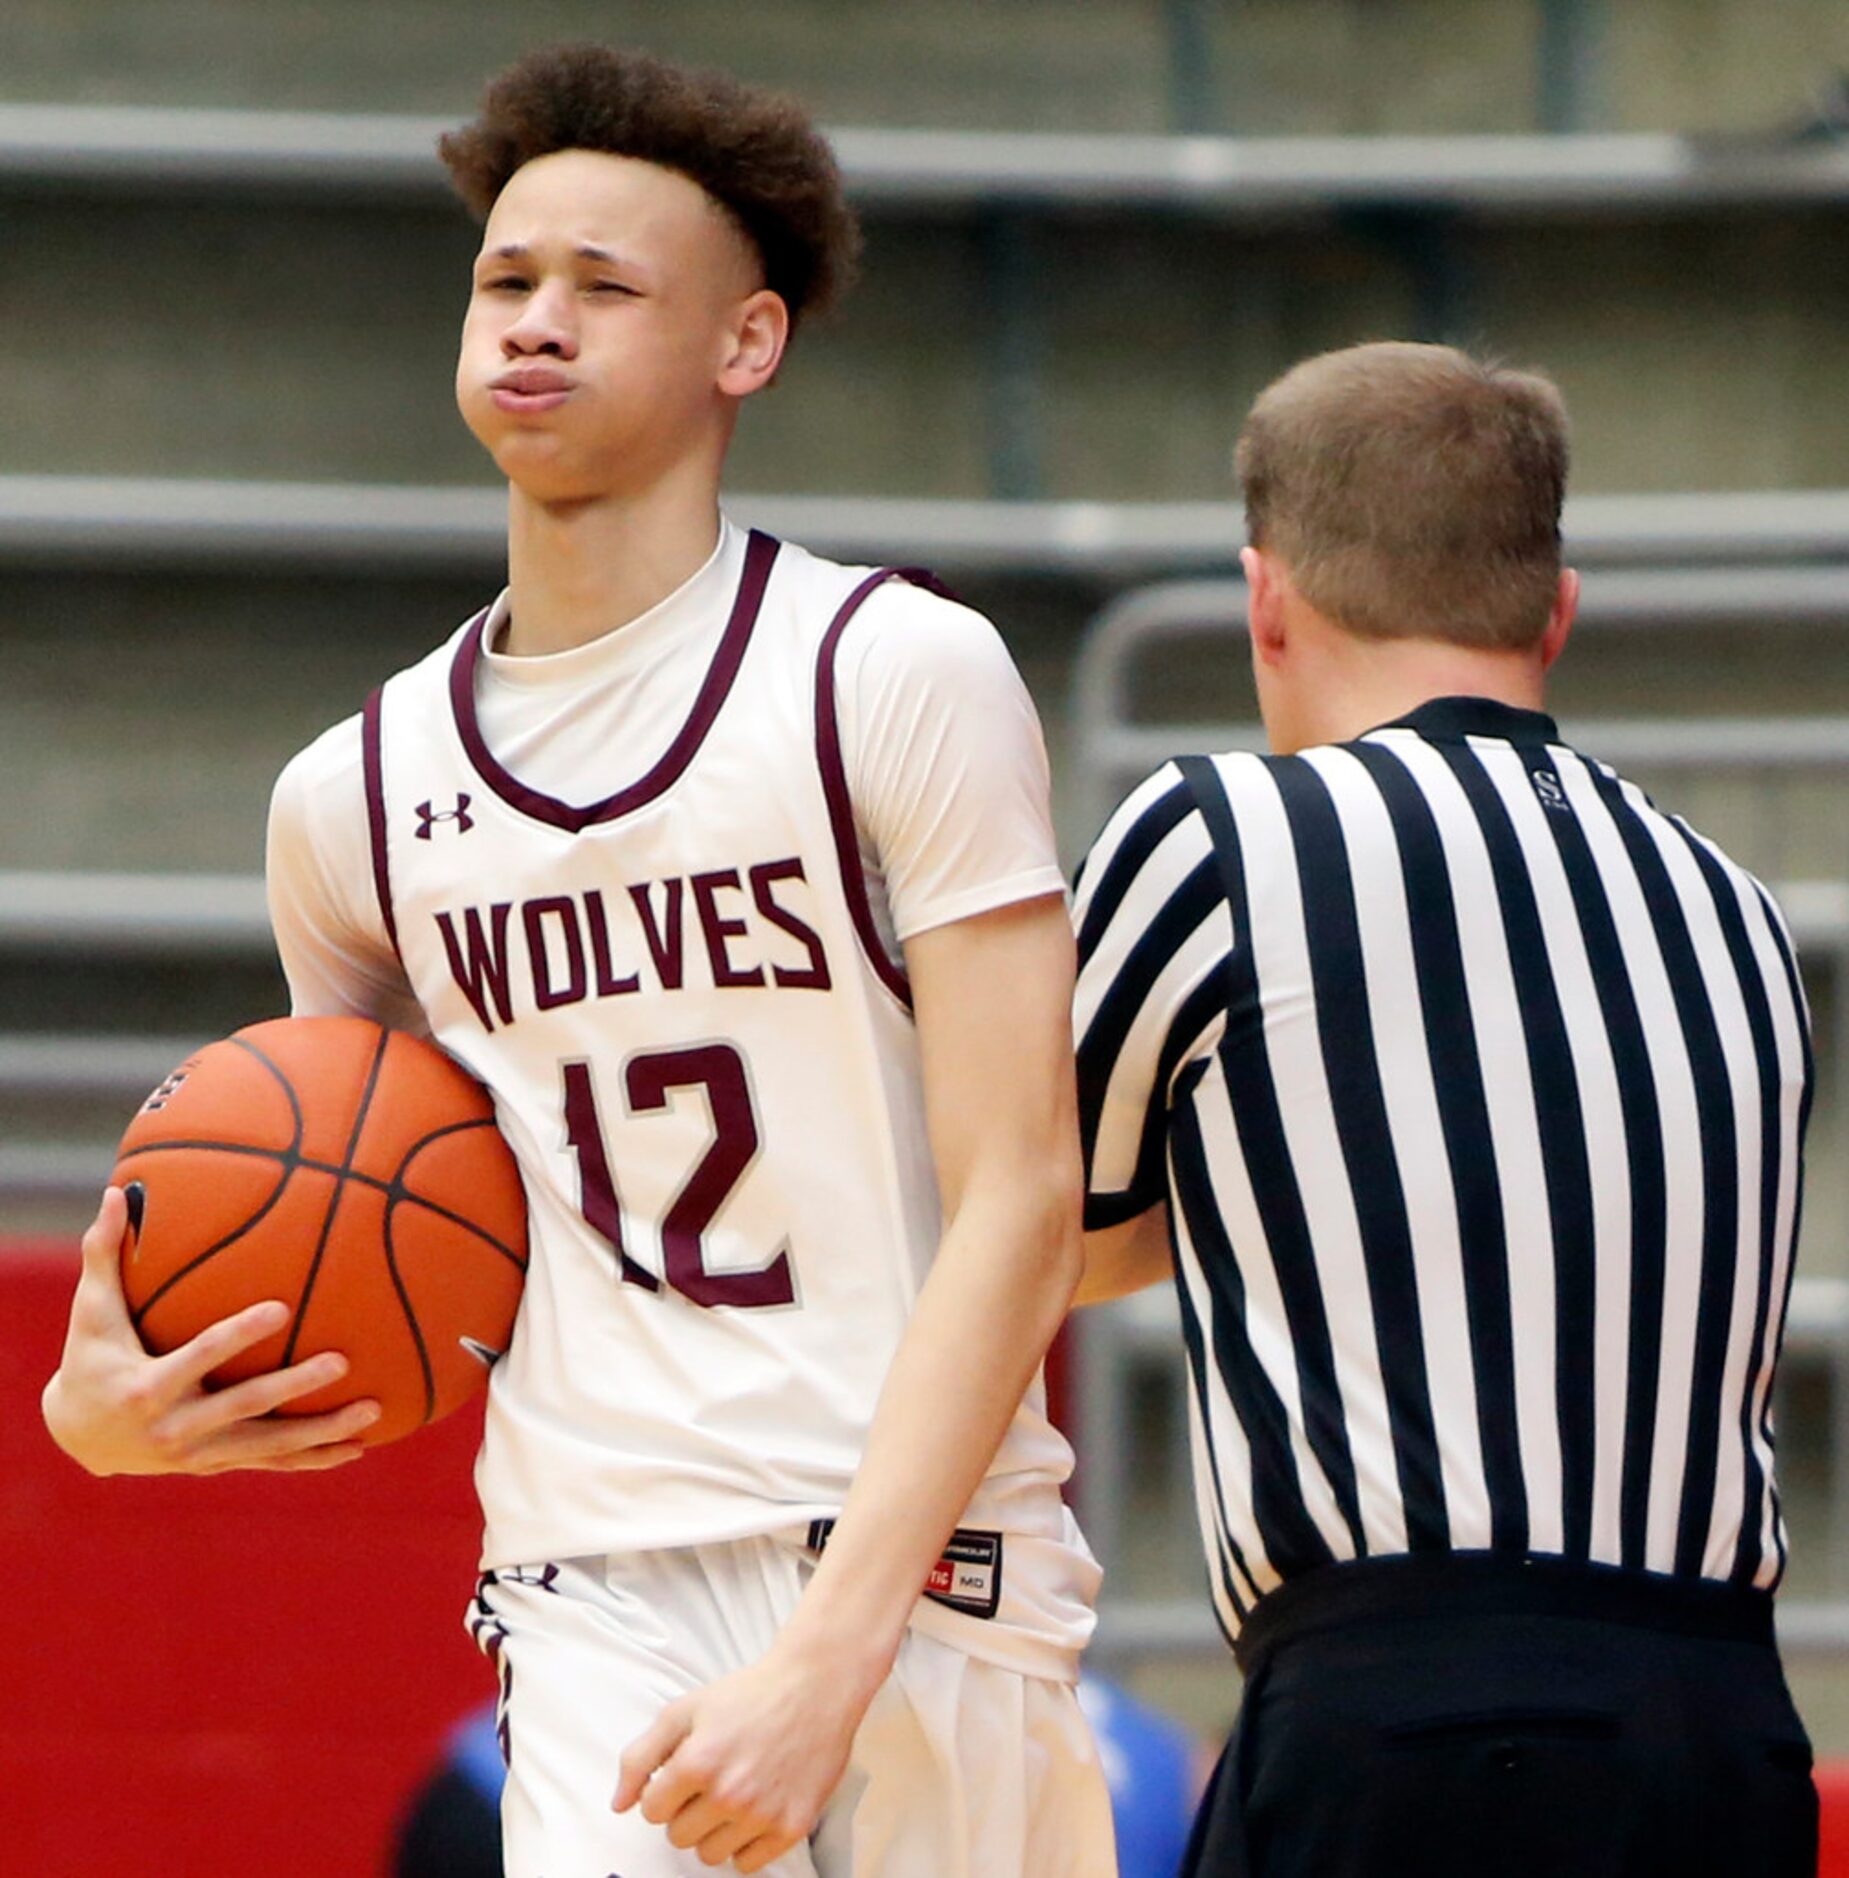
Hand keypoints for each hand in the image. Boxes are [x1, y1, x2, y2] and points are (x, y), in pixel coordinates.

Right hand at [40, 1186, 380, 1475]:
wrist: (81, 1436)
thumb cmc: (92, 1356)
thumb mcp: (92, 1312)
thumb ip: (105, 1253)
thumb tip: (116, 1191)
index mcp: (147, 1386)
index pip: (199, 1357)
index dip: (238, 1336)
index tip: (281, 1308)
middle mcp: (174, 1427)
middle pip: (244, 1406)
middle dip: (293, 1387)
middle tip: (342, 1362)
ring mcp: (198, 1453)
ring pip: (267, 1445)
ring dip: (320, 1432)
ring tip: (372, 1408)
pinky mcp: (215, 1464)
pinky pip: (270, 1461)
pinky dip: (313, 1457)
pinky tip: (360, 1446)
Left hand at [613, 1638, 879, 1871]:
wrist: (815, 1687)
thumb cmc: (748, 1695)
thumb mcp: (684, 1710)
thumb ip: (640, 1757)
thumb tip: (619, 1804)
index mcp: (698, 1762)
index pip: (652, 1812)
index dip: (664, 1791)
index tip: (684, 1773)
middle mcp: (729, 1794)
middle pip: (679, 1837)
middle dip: (687, 1811)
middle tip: (712, 1780)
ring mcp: (762, 1814)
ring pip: (710, 1855)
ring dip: (714, 1830)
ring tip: (734, 1793)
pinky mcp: (792, 1827)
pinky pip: (747, 1865)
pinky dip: (746, 1844)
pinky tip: (754, 1809)